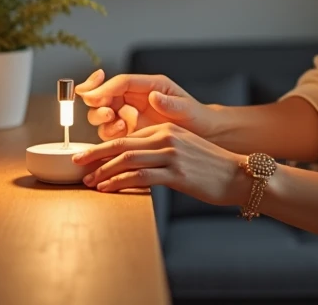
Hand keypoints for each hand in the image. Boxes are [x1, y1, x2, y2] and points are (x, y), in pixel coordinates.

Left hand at [71, 123, 251, 205]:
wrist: (239, 175)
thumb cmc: (211, 168)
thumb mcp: (184, 150)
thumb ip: (161, 151)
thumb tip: (136, 163)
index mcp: (167, 129)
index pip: (128, 136)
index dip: (104, 147)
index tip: (88, 157)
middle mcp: (167, 137)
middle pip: (122, 144)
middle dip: (95, 155)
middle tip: (77, 164)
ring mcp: (171, 154)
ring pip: (127, 159)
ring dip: (104, 171)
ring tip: (90, 181)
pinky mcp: (176, 172)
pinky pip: (140, 176)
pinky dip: (120, 182)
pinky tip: (108, 188)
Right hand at [75, 69, 217, 141]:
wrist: (200, 136)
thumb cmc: (194, 116)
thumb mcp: (186, 107)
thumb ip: (170, 102)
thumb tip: (154, 97)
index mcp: (146, 86)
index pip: (119, 82)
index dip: (103, 86)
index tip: (93, 94)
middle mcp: (133, 99)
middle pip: (102, 96)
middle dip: (97, 101)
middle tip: (107, 112)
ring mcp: (128, 116)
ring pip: (101, 114)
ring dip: (102, 118)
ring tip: (119, 123)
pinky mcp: (126, 134)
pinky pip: (108, 133)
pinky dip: (108, 133)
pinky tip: (121, 134)